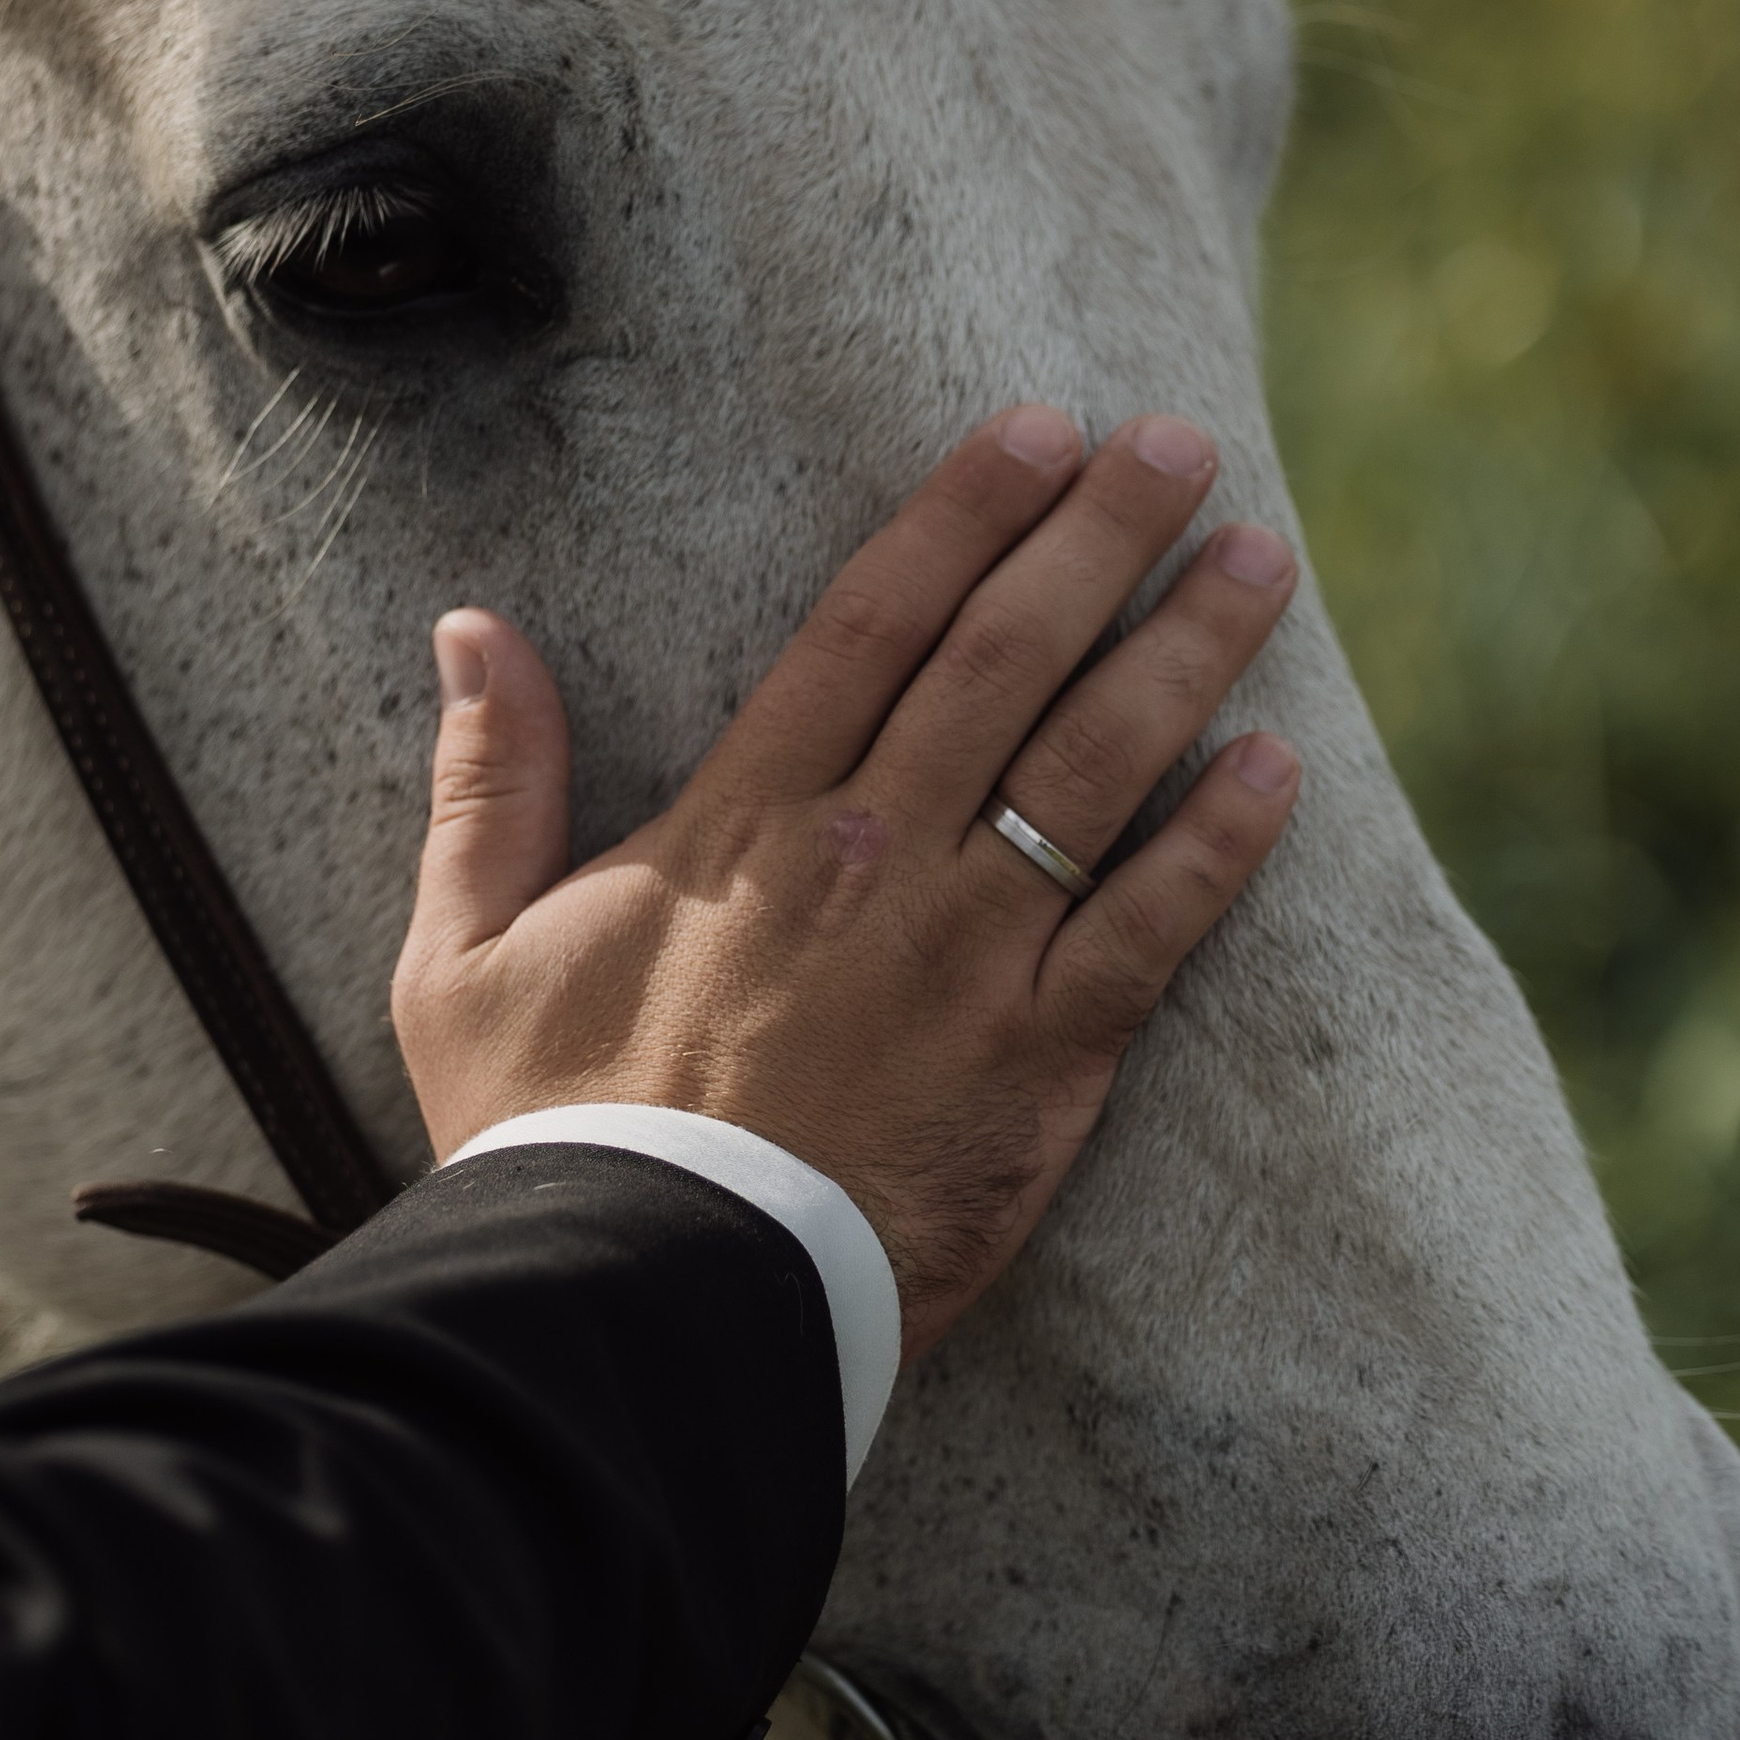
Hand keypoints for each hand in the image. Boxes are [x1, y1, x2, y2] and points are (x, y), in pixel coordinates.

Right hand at [391, 409, 1300, 1354]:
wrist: (642, 1308)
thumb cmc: (551, 1138)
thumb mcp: (462, 952)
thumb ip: (485, 781)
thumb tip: (470, 628)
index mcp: (744, 819)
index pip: (873, 621)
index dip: (962, 514)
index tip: (1037, 430)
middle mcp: (871, 857)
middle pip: (1007, 659)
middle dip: (1099, 539)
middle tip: (1177, 447)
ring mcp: (967, 956)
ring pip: (1096, 766)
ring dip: (1184, 653)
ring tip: (1258, 563)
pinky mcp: (1040, 1063)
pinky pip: (1150, 930)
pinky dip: (1219, 847)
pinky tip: (1277, 769)